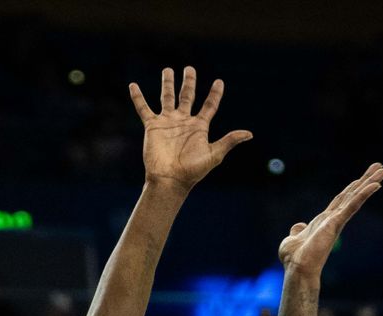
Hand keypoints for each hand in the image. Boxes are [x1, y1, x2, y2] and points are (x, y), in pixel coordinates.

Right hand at [130, 66, 251, 190]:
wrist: (170, 179)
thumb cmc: (192, 170)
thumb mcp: (214, 154)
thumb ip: (229, 141)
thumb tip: (249, 134)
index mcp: (199, 126)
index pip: (209, 105)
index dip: (215, 94)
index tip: (219, 82)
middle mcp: (183, 121)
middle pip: (187, 96)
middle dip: (188, 82)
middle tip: (189, 68)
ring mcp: (167, 122)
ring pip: (167, 97)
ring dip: (167, 84)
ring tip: (167, 70)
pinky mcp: (152, 127)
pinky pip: (143, 109)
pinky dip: (138, 98)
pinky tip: (133, 86)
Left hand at [279, 163, 382, 277]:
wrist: (297, 268)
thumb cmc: (294, 259)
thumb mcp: (292, 240)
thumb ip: (297, 231)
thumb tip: (298, 226)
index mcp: (324, 221)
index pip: (341, 200)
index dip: (351, 189)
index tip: (361, 178)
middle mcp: (333, 219)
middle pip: (352, 195)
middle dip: (366, 181)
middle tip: (381, 167)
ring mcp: (336, 221)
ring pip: (356, 197)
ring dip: (370, 182)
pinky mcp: (335, 223)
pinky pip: (352, 205)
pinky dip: (363, 194)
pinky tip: (375, 185)